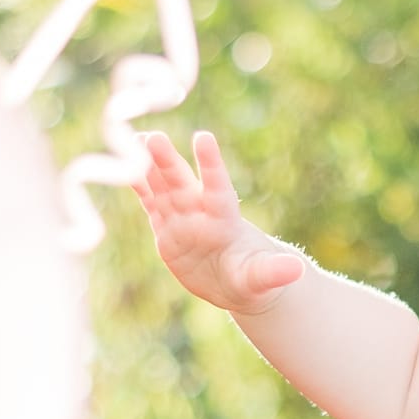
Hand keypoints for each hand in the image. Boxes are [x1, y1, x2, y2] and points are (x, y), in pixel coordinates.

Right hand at [133, 130, 305, 314]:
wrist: (235, 281)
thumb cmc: (253, 278)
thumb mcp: (263, 278)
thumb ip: (274, 272)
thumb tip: (297, 270)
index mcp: (225, 220)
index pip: (217, 188)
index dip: (211, 164)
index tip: (203, 137)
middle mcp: (200, 212)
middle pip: (182, 182)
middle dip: (168, 161)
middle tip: (154, 137)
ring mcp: (181, 217)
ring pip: (162, 186)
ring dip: (148, 165)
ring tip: (134, 139)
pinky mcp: (165, 227)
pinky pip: (149, 202)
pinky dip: (137, 184)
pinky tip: (122, 164)